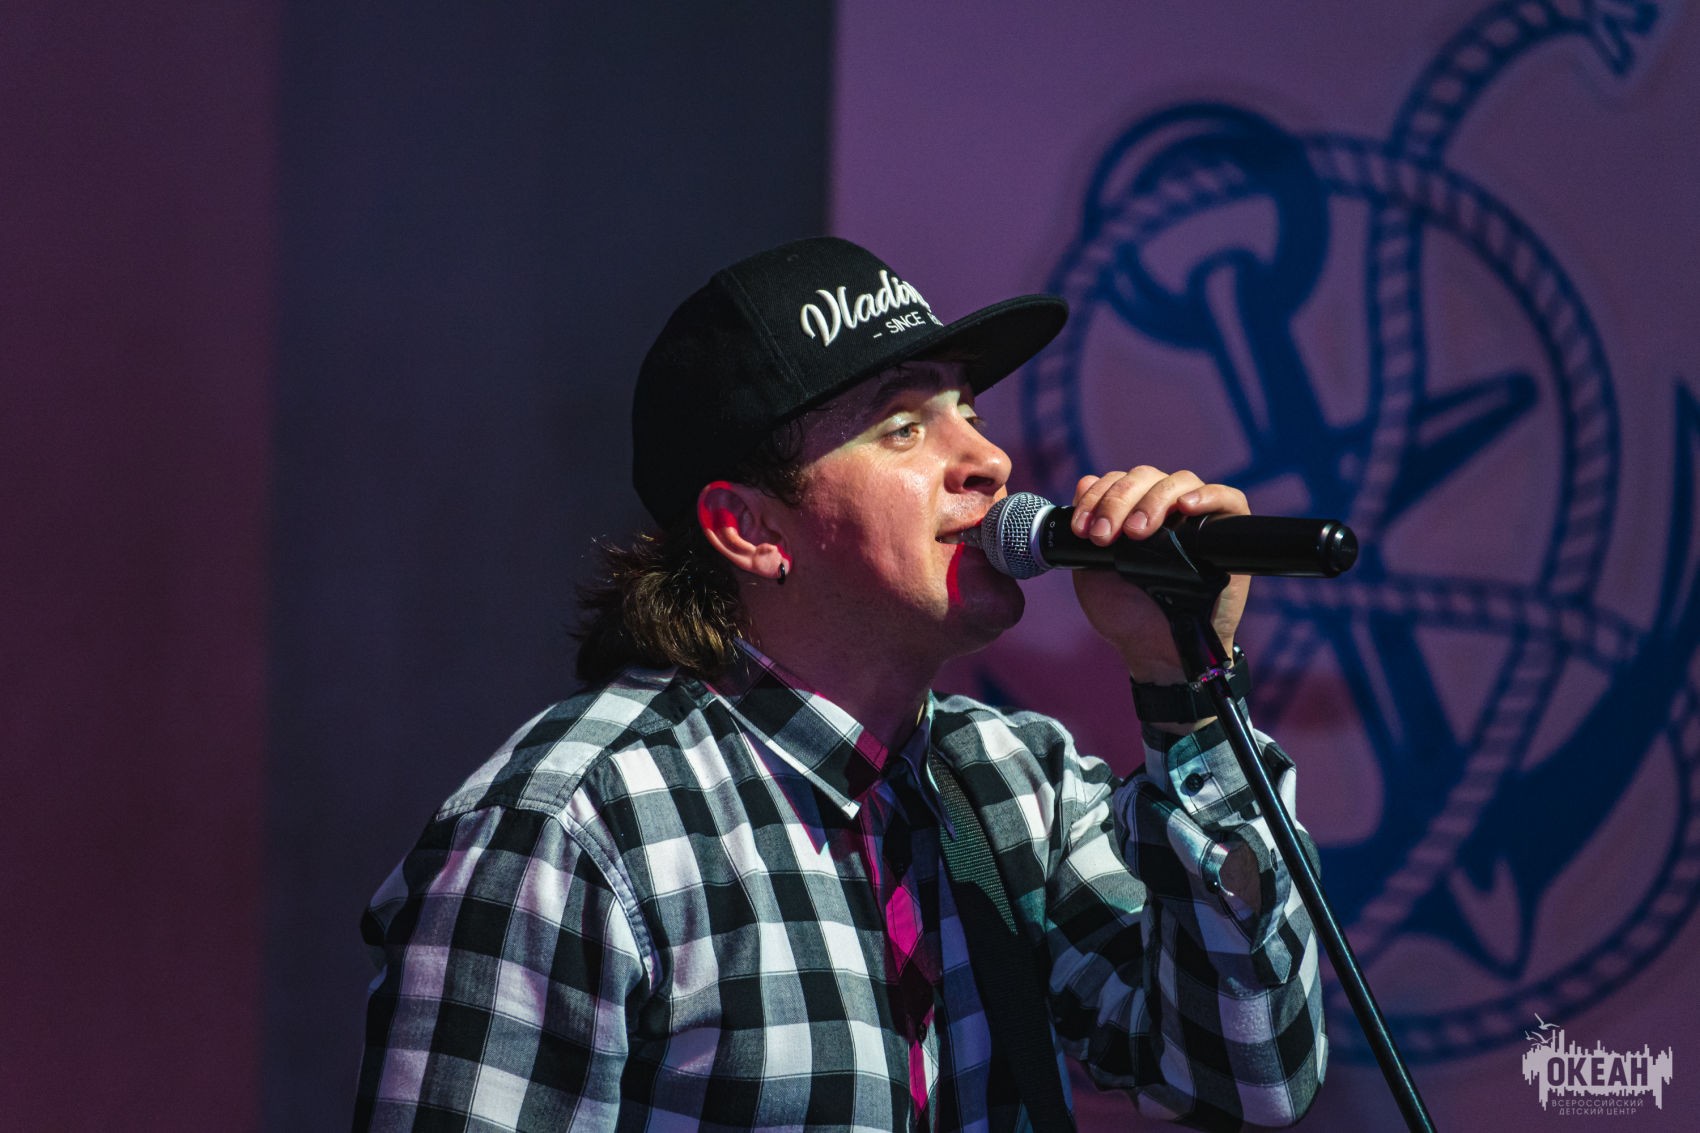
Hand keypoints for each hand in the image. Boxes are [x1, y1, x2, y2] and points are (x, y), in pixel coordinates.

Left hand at [1068, 467, 1251, 685]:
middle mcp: (1164, 508)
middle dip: (1118, 500)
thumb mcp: (1091, 569)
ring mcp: (1196, 518)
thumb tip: (1085, 481)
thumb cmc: (1125, 612)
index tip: (1081, 529)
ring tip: (1136, 533)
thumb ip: (1084, 529)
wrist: (1154, 650)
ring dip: (1153, 501)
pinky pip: (1227, 498)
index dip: (1097, 496)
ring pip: (1179, 482)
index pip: (1117, 481)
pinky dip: (1207, 496)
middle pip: (1145, 477)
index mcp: (1132, 511)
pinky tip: (1187, 507)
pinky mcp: (1226, 533)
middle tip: (1105, 536)